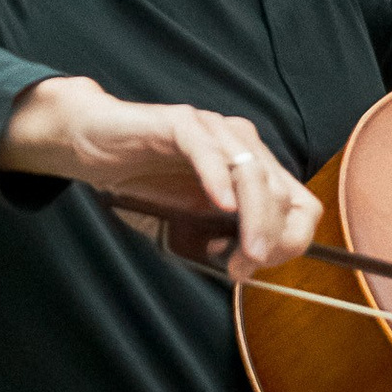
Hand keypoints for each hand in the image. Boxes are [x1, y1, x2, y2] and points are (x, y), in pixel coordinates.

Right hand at [0, 76, 316, 276]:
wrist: (90, 144)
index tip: (256, 265)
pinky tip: (221, 205)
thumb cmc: (139, 183)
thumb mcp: (187, 226)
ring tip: (241, 251)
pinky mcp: (179, 123)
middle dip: (271, 238)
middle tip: (243, 266)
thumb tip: (245, 269)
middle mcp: (241, 145)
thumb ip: (217, 243)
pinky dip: (218, 178)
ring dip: (255, 218)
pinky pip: (207, 149)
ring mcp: (212, 131)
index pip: (301, 205)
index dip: (290, 240)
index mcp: (252, 169)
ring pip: (253, 173)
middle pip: (283, 194)